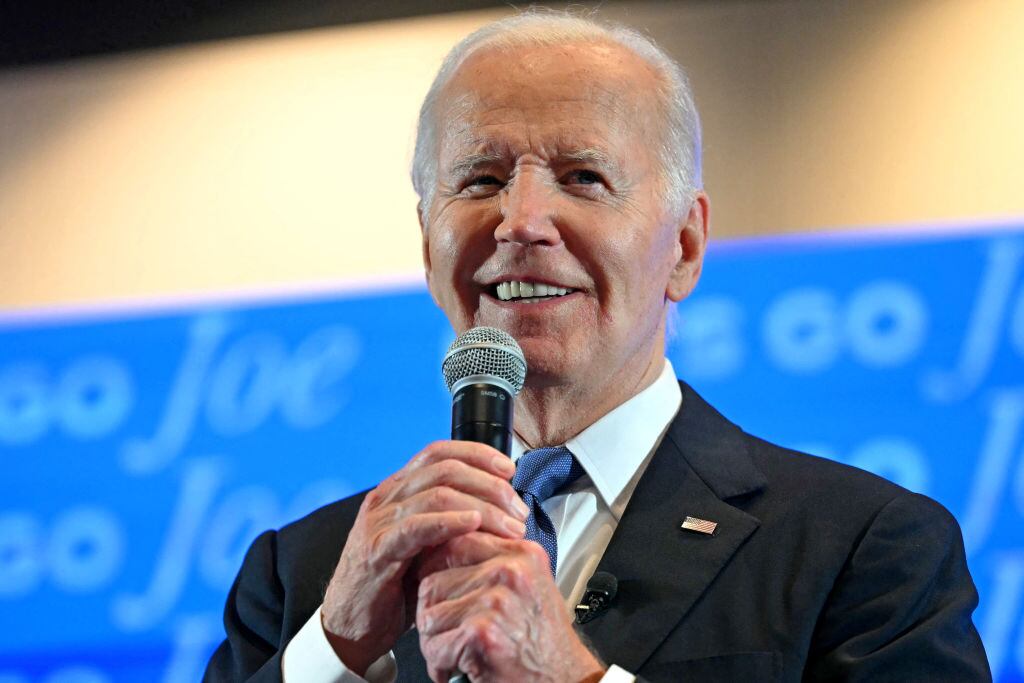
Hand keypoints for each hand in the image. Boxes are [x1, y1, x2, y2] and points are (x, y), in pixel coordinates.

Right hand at [321, 441, 529, 674]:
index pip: (440, 453)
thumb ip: (452, 522)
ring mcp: (379, 522)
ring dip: (482, 506)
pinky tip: (473, 525)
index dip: (478, 454)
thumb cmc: (394, 587)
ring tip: (509, 526)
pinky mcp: (377, 550)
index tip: (509, 470)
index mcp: (398, 491)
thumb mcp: (428, 545)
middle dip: (490, 484)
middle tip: (518, 510)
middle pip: (445, 468)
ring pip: (438, 493)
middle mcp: (387, 498)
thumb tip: (501, 509)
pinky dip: (450, 521)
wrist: (351, 627)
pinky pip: (417, 526)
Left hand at [416, 532, 605, 682]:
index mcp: (521, 555)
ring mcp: (494, 602)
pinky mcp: (481, 633)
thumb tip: (449, 552)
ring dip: (435, 641)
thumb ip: (495, 563)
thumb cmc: (546, 641)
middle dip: (432, 613)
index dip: (435, 568)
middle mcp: (509, 572)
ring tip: (455, 652)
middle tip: (448, 633)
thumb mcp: (530, 586)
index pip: (456, 542)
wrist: (566, 680)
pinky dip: (440, 664)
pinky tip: (458, 669)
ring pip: (429, 616)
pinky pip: (434, 646)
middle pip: (434, 581)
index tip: (434, 586)